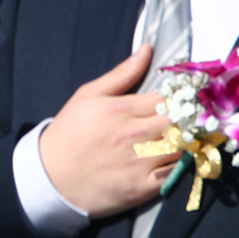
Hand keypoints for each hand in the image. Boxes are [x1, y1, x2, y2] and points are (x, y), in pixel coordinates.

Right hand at [38, 44, 177, 217]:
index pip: (169, 99)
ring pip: (182, 148)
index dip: (182, 99)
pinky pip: (175, 175)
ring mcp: (138, 164)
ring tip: (182, 140)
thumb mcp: (89, 96)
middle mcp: (133, 136)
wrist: (49, 178)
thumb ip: (123, 73)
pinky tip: (174, 161)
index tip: (186, 101)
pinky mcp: (141, 188)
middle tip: (189, 121)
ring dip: (186, 143)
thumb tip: (147, 49)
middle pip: (180, 123)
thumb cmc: (69, 134)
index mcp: (121, 110)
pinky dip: (180, 167)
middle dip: (188, 120)